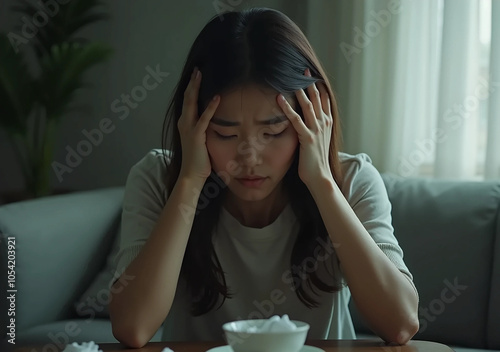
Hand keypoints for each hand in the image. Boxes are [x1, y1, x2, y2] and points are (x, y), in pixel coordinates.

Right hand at [177, 67, 219, 182]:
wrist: (191, 174)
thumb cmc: (198, 159)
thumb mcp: (200, 139)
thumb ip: (203, 128)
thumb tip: (214, 120)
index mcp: (185, 123)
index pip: (188, 101)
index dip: (191, 87)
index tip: (196, 75)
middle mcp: (184, 123)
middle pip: (187, 98)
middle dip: (192, 83)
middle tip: (197, 69)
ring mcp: (189, 128)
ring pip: (191, 103)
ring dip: (196, 88)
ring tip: (200, 75)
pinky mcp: (197, 135)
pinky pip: (204, 118)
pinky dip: (210, 108)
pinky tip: (217, 98)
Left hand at [277, 68, 332, 186]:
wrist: (320, 176)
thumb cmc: (317, 161)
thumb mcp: (318, 141)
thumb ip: (315, 129)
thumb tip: (308, 123)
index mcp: (327, 123)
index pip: (325, 100)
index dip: (319, 87)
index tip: (313, 75)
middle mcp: (324, 124)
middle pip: (317, 98)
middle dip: (310, 83)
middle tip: (304, 69)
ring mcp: (316, 130)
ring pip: (308, 105)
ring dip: (300, 91)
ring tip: (292, 78)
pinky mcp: (307, 138)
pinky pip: (295, 119)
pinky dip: (287, 108)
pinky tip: (279, 98)